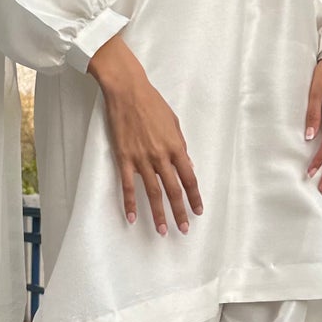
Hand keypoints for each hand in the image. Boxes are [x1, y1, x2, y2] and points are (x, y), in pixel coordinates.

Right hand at [88, 34, 202, 234]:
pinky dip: (130, 203)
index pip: (189, 179)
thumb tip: (188, 167)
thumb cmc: (152, 103)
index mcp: (176, 147)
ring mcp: (141, 158)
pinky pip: (128, 185)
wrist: (127, 91)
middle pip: (173, 190)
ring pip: (152, 192)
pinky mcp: (124, 157)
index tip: (198, 211)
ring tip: (162, 230)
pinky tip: (132, 217)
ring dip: (158, 214)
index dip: (195, 197)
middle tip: (184, 229)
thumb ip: (181, 146)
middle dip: (180, 212)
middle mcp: (161, 156)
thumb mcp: (174, 123)